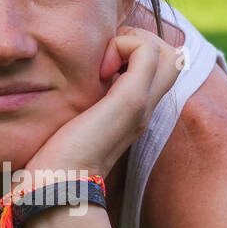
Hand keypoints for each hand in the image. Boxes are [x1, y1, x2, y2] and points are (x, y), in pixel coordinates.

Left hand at [21, 25, 183, 183]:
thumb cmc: (54, 160)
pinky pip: (146, 51)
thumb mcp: (73, 123)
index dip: (135, 52)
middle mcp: (145, 107)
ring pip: (167, 50)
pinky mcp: (130, 101)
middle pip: (172, 56)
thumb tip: (67, 88)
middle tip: (105, 59)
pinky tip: (99, 70)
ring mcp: (142, 104)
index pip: (159, 68)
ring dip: (134, 42)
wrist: (57, 185)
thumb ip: (81, 105)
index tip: (101, 67)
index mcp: (133, 111)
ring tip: (103, 64)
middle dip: (139, 42)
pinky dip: (123, 45)